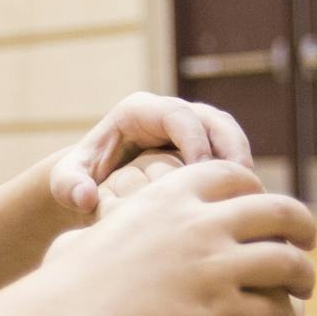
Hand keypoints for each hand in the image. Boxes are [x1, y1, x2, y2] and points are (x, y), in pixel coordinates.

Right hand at [32, 160, 314, 315]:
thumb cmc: (62, 285)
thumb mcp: (87, 235)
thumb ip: (104, 221)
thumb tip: (85, 218)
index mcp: (171, 195)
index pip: (237, 177)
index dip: (258, 192)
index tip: (264, 212)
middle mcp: (201, 223)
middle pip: (279, 211)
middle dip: (301, 226)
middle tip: (304, 244)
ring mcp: (215, 267)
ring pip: (289, 263)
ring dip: (303, 277)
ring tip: (302, 290)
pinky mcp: (221, 312)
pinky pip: (276, 314)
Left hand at [50, 93, 253, 213]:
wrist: (92, 183)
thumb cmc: (80, 180)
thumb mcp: (65, 183)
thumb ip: (68, 187)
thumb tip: (86, 199)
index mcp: (138, 112)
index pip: (177, 116)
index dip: (195, 140)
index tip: (204, 172)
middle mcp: (169, 114)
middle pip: (212, 120)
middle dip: (230, 148)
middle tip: (242, 182)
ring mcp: (190, 129)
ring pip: (228, 134)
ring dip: (242, 161)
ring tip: (251, 193)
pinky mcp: (203, 148)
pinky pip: (230, 154)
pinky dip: (240, 175)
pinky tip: (244, 203)